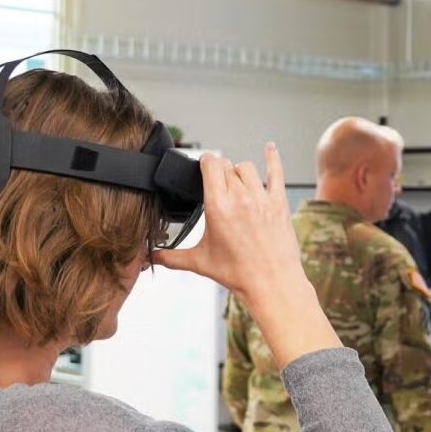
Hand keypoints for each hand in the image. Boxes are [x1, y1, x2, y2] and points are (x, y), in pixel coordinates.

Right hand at [153, 145, 300, 304]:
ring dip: (238, 172)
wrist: (272, 283)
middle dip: (219, 172)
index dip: (204, 162)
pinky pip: (276, 172)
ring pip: (247, 168)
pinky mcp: (279, 202)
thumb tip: (151, 257)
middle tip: (216, 184)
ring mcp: (262, 198)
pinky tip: (270, 148)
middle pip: (227, 166)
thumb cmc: (239, 273)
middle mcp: (240, 197)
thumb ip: (171, 257)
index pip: (210, 165)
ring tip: (235, 182)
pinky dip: (272, 158)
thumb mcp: (199, 262)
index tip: (202, 165)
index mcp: (218, 206)